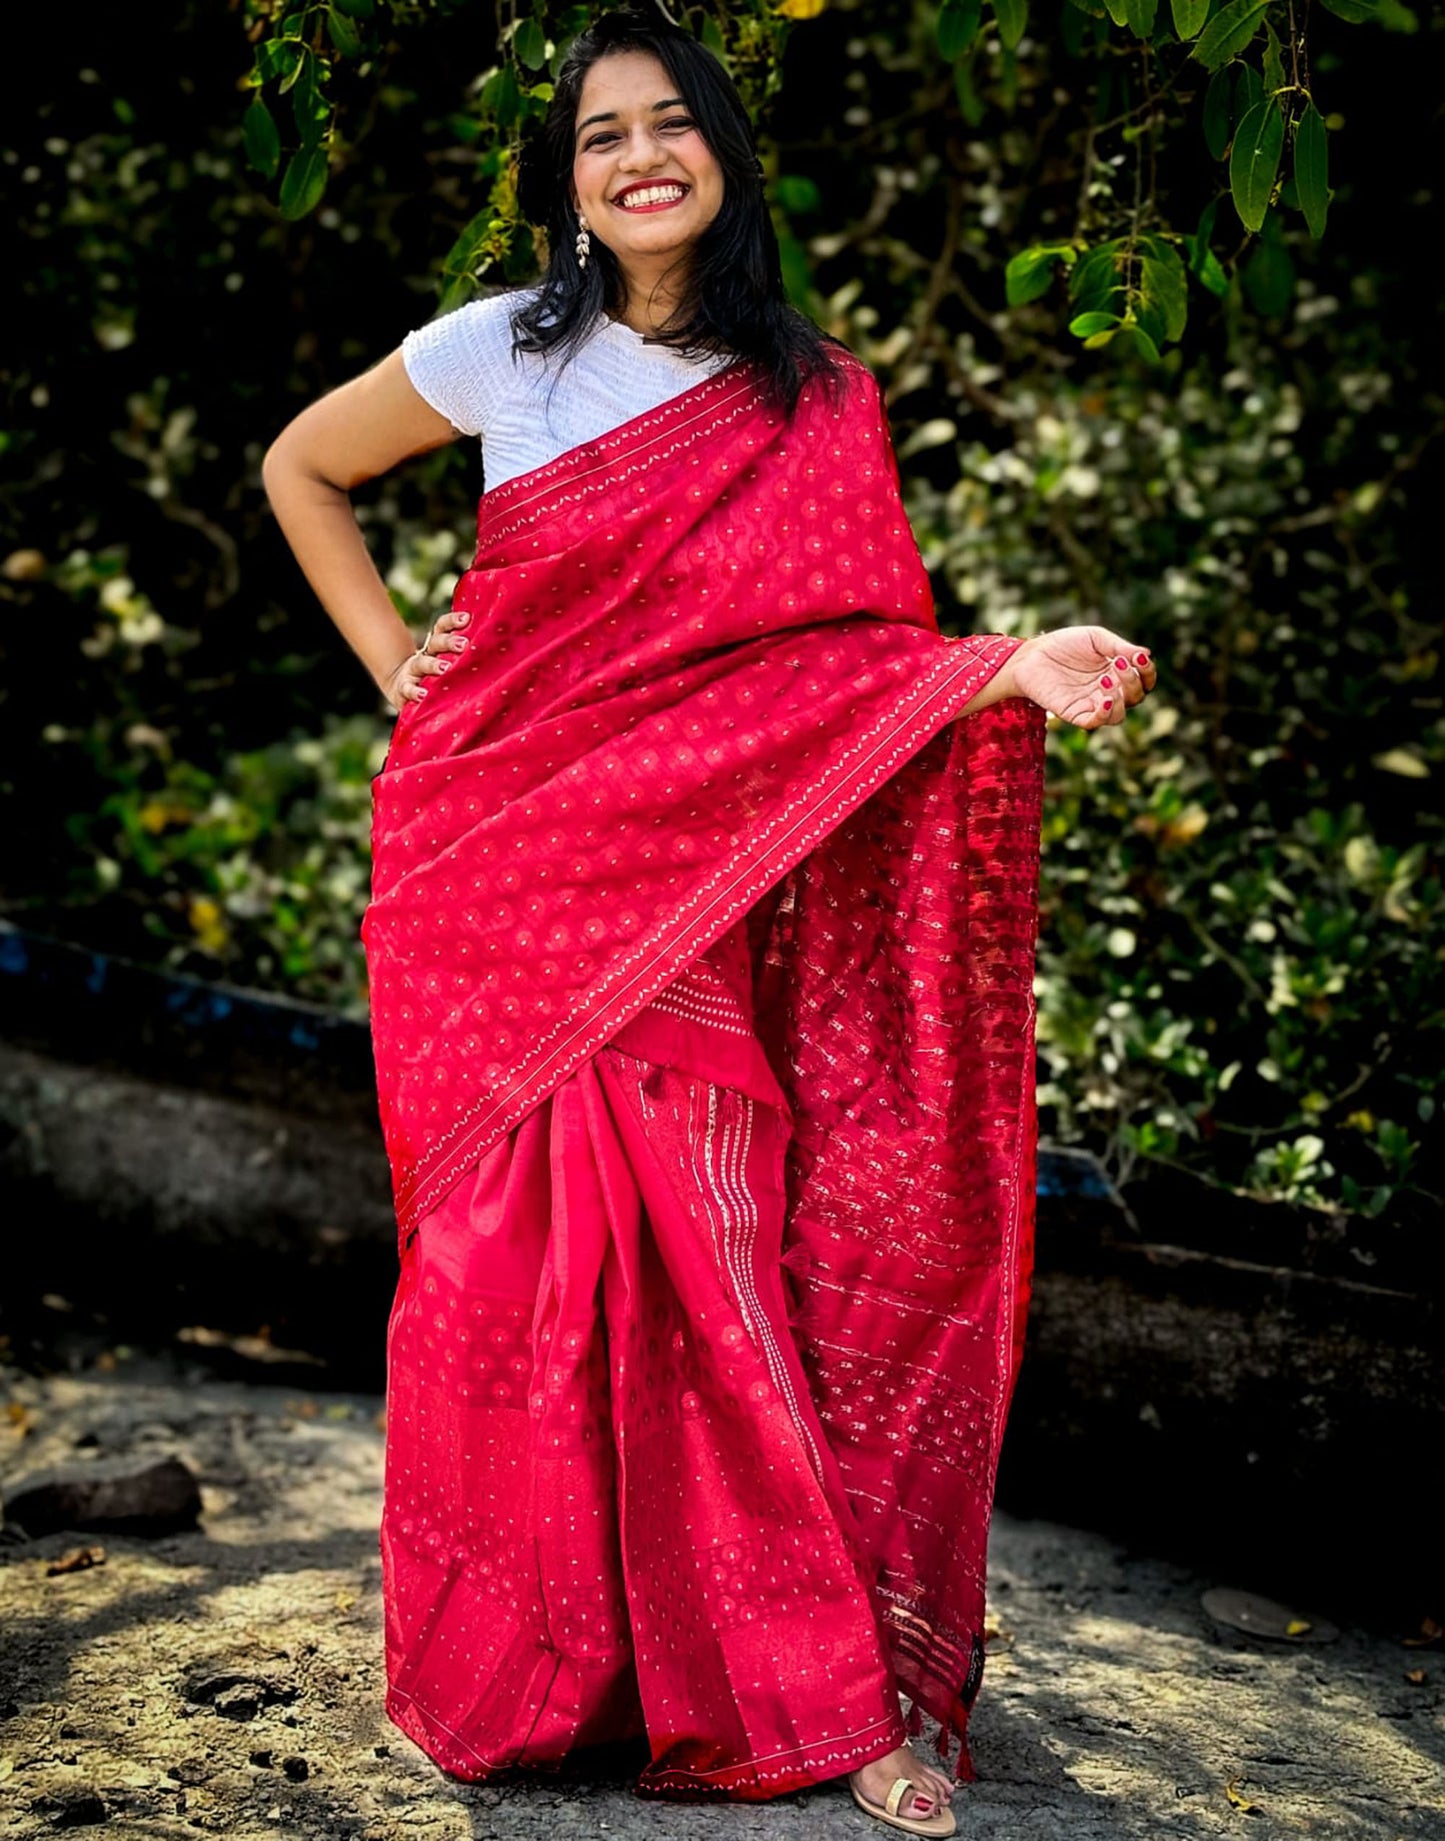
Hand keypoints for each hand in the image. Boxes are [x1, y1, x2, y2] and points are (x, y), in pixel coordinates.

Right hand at [383, 608, 469, 708]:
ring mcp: (412, 671)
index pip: (443, 627)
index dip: (452, 621)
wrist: (402, 687)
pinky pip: (408, 689)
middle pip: (436, 643)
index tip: (467, 618)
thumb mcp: (447, 662)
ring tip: (445, 668)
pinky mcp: (404, 688)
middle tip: (464, 644)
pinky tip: (423, 695)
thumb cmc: (434, 675)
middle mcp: (425, 655)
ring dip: (433, 665)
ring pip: (421, 663)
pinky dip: (415, 692)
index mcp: (437, 646)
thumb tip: (493, 644)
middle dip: (449, 642)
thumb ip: (462, 654)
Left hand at [1007, 625, 1156, 729]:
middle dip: (1132, 681)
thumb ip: (1119, 647)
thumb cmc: (1063, 645)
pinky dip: (1105, 714)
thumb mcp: (1096, 638)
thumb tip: (1146, 655)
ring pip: (1119, 715)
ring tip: (1105, 679)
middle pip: (1135, 697)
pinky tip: (1105, 698)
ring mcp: (1091, 704)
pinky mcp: (1074, 714)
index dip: (1148, 673)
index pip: (1143, 681)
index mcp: (1116, 673)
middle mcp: (1108, 691)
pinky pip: (1095, 723)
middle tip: (1118, 663)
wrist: (1031, 654)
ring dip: (1120, 699)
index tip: (1140, 658)